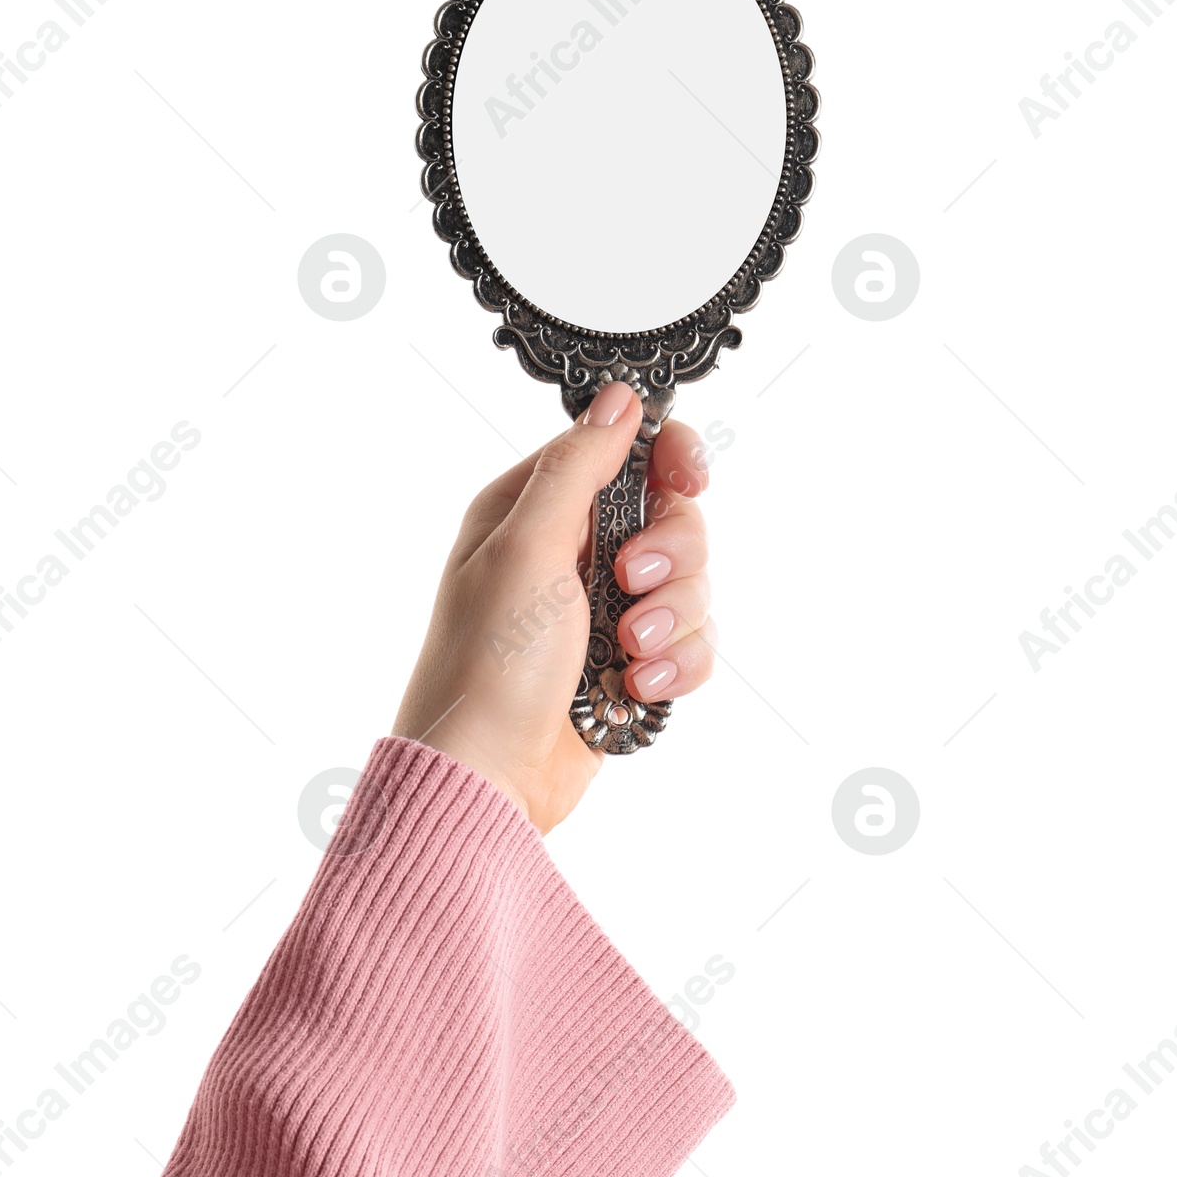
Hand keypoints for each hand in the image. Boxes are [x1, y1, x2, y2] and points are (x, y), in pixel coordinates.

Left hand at [392, 379, 715, 834]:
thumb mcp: (526, 549)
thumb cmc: (485, 667)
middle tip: (633, 584)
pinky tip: (636, 687)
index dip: (668, 458)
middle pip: (672, 517)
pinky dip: (676, 665)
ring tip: (630, 651)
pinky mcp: (631, 664)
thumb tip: (619, 398)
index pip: (624, 452)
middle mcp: (573, 553)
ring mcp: (606, 611)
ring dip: (672, 619)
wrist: (488, 778)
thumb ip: (579, 468)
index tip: (689, 476)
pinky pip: (691, 643)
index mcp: (536, 511)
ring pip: (691, 584)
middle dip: (672, 554)